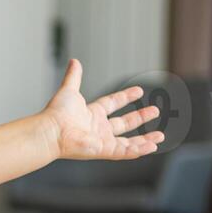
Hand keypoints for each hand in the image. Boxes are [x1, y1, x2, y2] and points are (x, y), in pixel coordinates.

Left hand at [42, 59, 164, 160]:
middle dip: (140, 118)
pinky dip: (139, 150)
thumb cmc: (56, 113)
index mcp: (91, 114)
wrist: (51, 131)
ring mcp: (102, 141)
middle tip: (156, 110)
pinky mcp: (104, 150)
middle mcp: (97, 128)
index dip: (125, 97)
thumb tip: (74, 61)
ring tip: (160, 137)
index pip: (112, 104)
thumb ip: (74, 76)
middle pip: (124, 123)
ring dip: (145, 139)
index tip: (139, 90)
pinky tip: (152, 146)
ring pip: (128, 142)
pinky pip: (125, 152)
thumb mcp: (69, 90)